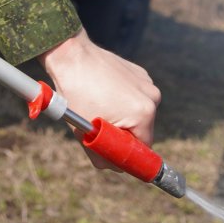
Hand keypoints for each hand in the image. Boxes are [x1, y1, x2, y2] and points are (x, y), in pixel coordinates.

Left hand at [41, 29, 159, 168]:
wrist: (71, 55)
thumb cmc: (76, 93)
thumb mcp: (85, 133)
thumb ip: (102, 157)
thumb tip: (115, 167)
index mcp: (143, 113)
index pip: (143, 148)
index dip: (126, 155)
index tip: (112, 152)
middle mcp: (152, 98)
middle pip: (141, 131)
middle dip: (122, 134)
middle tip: (99, 127)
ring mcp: (147, 83)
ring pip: (137, 114)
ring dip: (122, 117)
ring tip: (98, 106)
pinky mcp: (139, 73)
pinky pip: (134, 97)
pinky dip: (121, 100)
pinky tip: (103, 92)